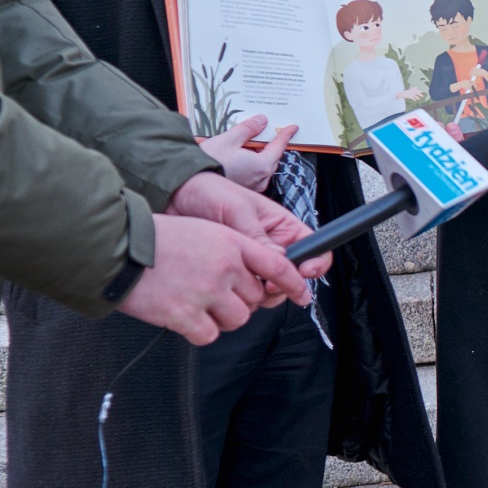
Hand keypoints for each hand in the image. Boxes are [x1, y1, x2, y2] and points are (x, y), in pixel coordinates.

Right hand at [117, 215, 302, 344]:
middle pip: (255, 299)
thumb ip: (229, 252)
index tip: (301, 295)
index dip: (293, 283)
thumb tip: (247, 277)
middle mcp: (225, 268)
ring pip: (237, 320)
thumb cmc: (154, 239)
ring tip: (197, 306)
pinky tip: (183, 318)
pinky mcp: (185, 314)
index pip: (278, 265)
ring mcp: (206, 292)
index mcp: (232, 243)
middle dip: (240, 302)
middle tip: (214, 297)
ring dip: (221, 319)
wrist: (116, 248)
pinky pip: (209, 336)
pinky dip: (199, 332)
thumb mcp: (203, 231)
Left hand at [168, 170, 324, 296]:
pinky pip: (246, 290)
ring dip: (262, 294)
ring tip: (246, 288)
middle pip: (293, 275)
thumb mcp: (238, 211)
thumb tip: (280, 260)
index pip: (314, 247)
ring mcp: (252, 260)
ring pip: (271, 287)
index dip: (315, 263)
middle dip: (284, 285)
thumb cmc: (209, 192)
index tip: (303, 272)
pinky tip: (231, 289)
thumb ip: (259, 237)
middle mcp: (272, 245)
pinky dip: (242, 295)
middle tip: (267, 286)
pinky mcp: (233, 271)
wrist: (173, 198)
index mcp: (282, 226)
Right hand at [199, 114, 296, 192]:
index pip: (279, 147)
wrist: (189, 184)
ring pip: (262, 166)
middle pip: (271, 157)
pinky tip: (240, 156)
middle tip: (264, 132)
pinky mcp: (243, 190)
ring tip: (246, 143)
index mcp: (261, 166)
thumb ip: (248, 129)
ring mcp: (253, 187)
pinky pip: (254, 174)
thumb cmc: (208, 164)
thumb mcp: (229, 139)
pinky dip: (251, 164)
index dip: (286, 135)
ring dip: (258, 154)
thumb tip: (261, 121)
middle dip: (269, 144)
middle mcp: (261, 179)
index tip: (292, 128)